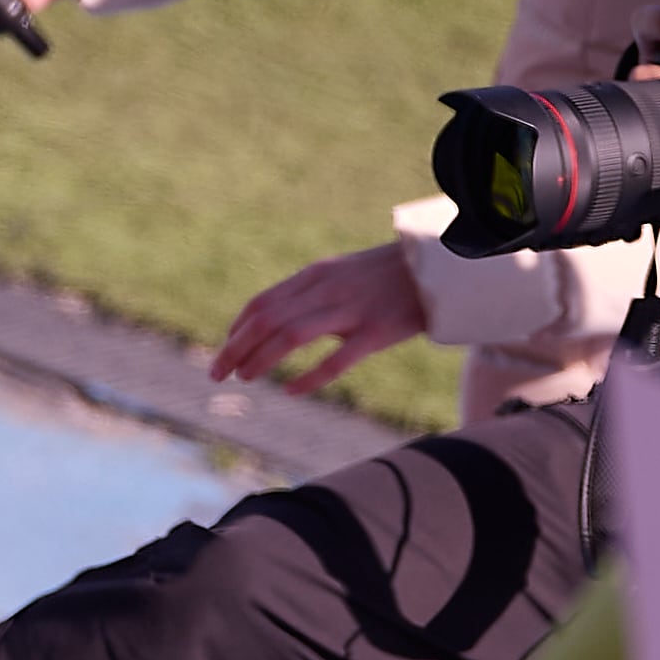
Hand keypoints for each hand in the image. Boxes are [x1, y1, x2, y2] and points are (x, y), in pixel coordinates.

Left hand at [214, 243, 430, 396]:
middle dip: (235, 348)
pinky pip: (337, 359)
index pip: (262, 303)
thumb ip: (309, 293)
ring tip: (245, 378)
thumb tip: (272, 321)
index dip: (237, 330)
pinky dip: (309, 376)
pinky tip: (291, 391)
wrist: (442, 268)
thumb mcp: (342, 274)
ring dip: (261, 359)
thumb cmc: (387, 277)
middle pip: (267, 319)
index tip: (225, 350)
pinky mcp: (378, 331)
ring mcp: (353, 310)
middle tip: (218, 374)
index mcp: (317, 275)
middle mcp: (329, 290)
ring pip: (291, 335)